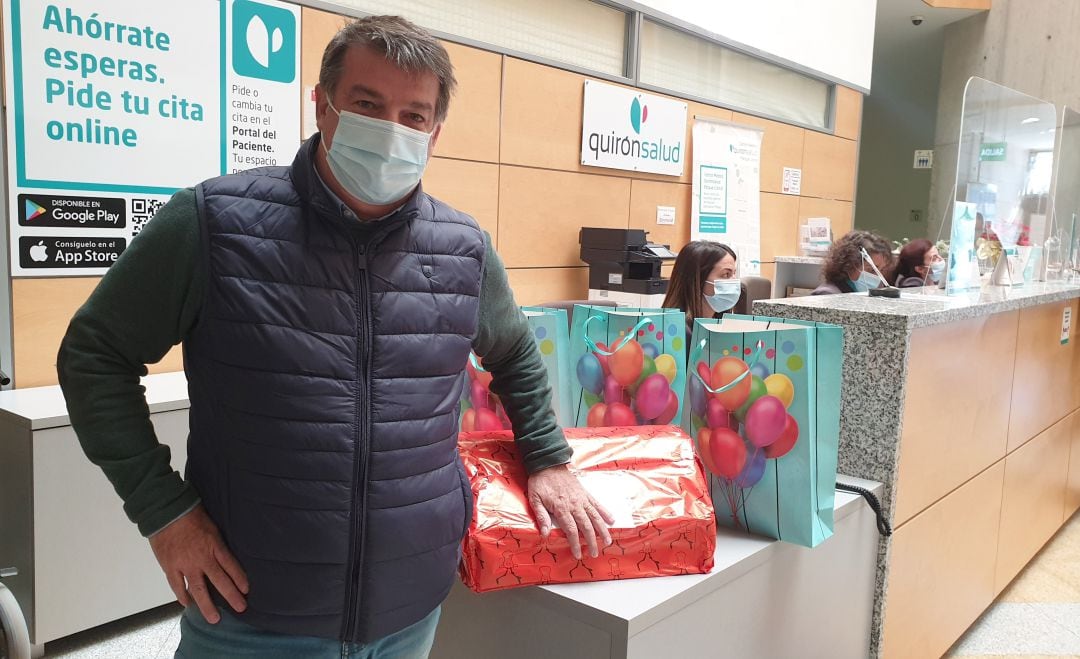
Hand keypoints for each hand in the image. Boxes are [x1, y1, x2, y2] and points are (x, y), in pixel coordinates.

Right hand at [148, 505, 248, 623]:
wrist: (166, 512)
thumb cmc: (191, 516)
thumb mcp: (212, 527)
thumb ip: (217, 544)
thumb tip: (223, 558)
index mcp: (215, 546)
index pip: (231, 566)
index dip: (239, 579)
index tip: (246, 590)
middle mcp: (202, 558)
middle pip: (220, 581)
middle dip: (232, 596)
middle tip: (240, 608)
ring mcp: (186, 565)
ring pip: (199, 590)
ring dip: (207, 605)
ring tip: (214, 618)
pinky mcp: (170, 567)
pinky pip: (178, 586)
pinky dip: (183, 596)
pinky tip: (188, 604)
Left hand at [527, 465, 614, 559]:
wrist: (548, 463)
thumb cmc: (540, 482)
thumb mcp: (535, 499)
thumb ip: (541, 516)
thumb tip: (544, 534)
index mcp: (562, 508)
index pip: (571, 530)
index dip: (575, 544)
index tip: (578, 555)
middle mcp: (574, 504)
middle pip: (586, 526)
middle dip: (591, 541)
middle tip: (594, 553)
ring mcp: (581, 498)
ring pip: (595, 516)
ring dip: (602, 529)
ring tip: (607, 541)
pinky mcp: (585, 492)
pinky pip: (596, 504)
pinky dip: (604, 512)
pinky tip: (611, 520)